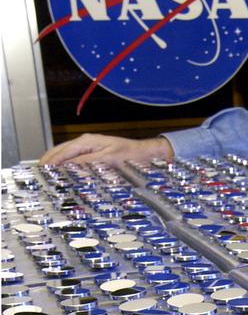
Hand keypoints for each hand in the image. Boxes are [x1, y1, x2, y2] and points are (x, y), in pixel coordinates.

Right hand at [39, 134, 172, 168]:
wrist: (142, 153)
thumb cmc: (128, 155)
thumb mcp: (107, 159)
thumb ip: (87, 162)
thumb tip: (68, 166)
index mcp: (86, 141)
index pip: (63, 152)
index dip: (51, 161)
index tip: (42, 169)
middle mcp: (85, 142)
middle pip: (60, 150)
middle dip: (48, 160)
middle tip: (38, 172)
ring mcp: (87, 146)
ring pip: (65, 153)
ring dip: (55, 162)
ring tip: (45, 172)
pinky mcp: (91, 152)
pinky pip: (73, 157)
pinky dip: (64, 163)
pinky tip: (61, 170)